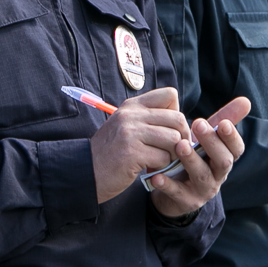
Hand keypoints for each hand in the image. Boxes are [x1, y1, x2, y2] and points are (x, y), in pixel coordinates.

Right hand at [90, 86, 193, 201]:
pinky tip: (150, 168)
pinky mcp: (132, 153)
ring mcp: (130, 133)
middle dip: (182, 137)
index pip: (170, 95)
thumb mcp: (126, 126)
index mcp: (132, 106)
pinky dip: (162, 166)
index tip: (169, 129)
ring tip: (161, 160)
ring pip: (174, 139)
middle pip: (178, 118)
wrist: (85, 172)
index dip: (176, 113)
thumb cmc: (111, 152)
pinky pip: (164, 158)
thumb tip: (181, 121)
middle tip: (173, 150)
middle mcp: (131, 115)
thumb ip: (147, 119)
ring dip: (172, 154)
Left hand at [147, 98, 247, 216]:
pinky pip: (177, 193)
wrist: (175, 193)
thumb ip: (224, 119)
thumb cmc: (195, 158)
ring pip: (202, 177)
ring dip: (191, 160)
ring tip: (180, 145)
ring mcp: (203, 190)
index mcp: (224, 159)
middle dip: (212, 143)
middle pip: (223, 162)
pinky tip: (157, 176)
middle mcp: (218, 176)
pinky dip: (167, 184)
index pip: (236, 149)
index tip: (223, 123)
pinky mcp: (186, 201)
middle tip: (198, 123)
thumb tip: (246, 100)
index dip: (232, 137)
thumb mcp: (208, 140)